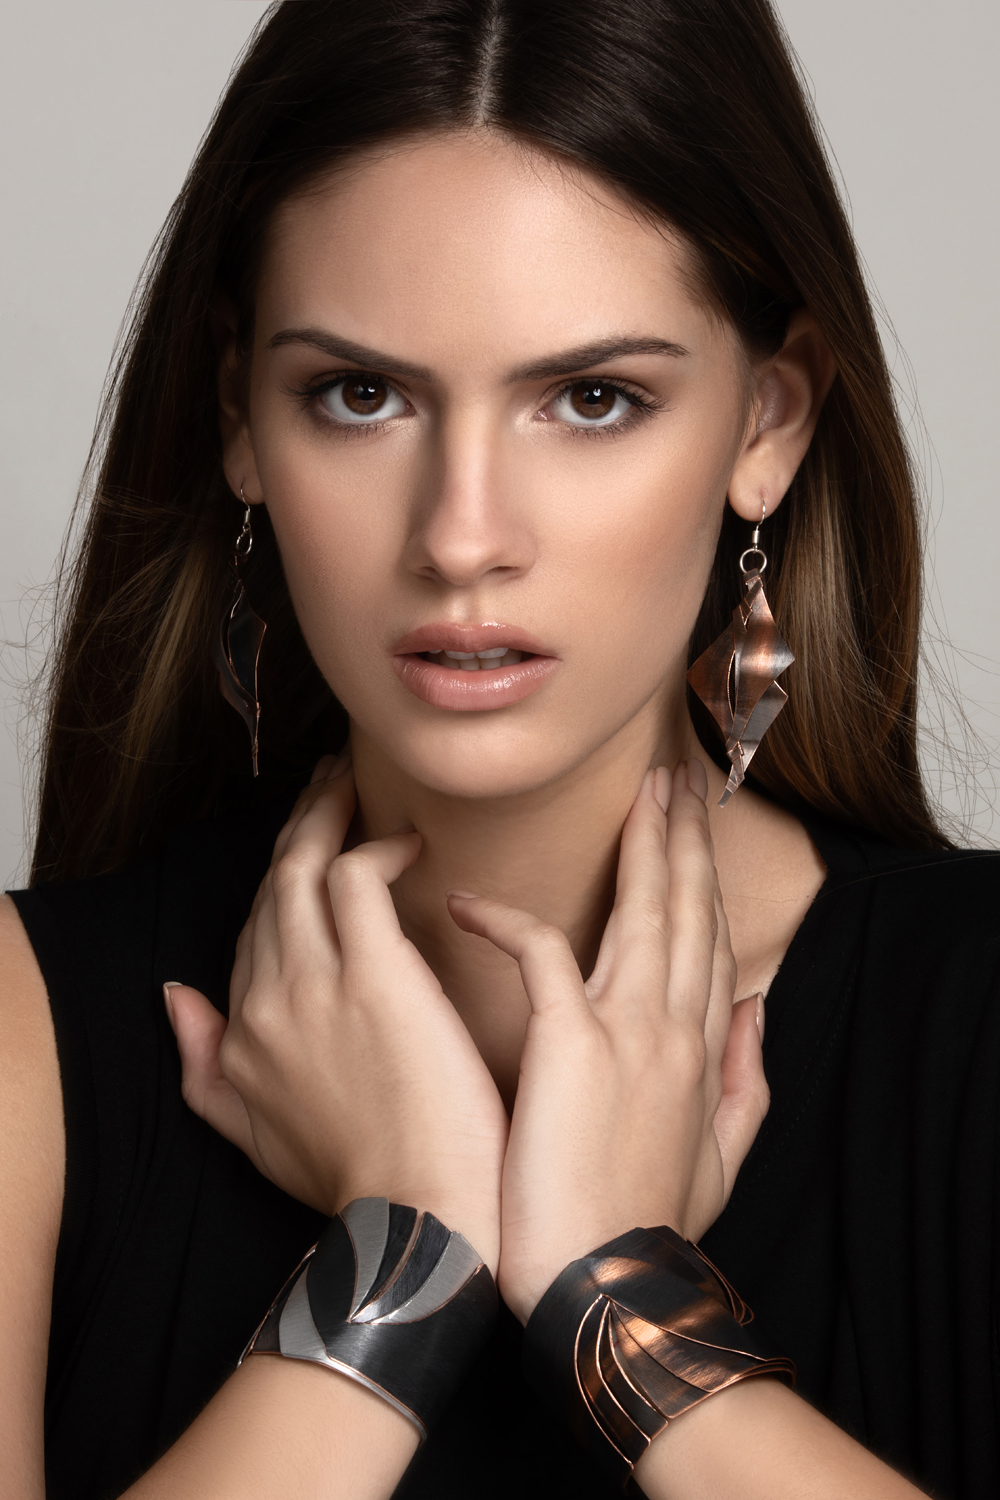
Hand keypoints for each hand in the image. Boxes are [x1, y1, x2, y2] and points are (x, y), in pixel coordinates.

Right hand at [164, 754, 507, 1269]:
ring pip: (304, 867)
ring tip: (355, 786)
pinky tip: (408, 846)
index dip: (281, 886)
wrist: (416, 1220)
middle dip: (298, 827)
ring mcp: (314, 983)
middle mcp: (263, 1000)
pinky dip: (375, 846)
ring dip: (327, 815)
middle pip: (271, 886)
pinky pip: (356, 876)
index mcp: (238, 1034)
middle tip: (330, 787)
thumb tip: (175, 997)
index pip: (251, 932)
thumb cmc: (355, 1182)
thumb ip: (203, 1067)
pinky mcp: (374, 974)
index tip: (313, 851)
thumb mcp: (250, 1137)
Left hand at [447, 759, 767, 1320]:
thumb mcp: (723, 1157)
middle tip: (675, 778)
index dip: (700, 875)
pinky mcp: (571, 1049)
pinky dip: (505, 921)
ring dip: (643, 845)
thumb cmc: (647, 1225)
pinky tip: (466, 898)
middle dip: (683, 836)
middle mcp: (671, 1025)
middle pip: (685, 908)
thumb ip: (744, 1078)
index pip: (705, 938)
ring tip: (641, 792)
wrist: (613, 1292)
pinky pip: (541, 954)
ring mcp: (626, 1032)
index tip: (693, 824)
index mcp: (697, 1046)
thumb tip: (756, 1011)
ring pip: (643, 911)